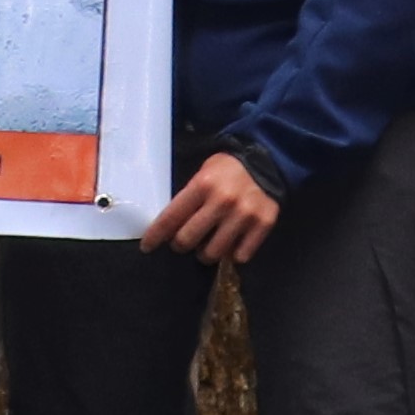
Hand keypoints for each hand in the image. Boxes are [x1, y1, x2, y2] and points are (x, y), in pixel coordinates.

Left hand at [144, 149, 280, 262]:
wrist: (267, 158)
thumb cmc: (227, 168)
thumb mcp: (202, 173)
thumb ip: (188, 197)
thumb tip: (168, 226)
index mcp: (202, 185)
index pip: (171, 217)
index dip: (155, 235)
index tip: (147, 246)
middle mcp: (222, 201)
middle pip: (188, 240)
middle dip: (180, 244)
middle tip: (183, 241)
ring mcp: (244, 214)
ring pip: (213, 253)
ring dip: (205, 253)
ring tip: (207, 245)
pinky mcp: (263, 224)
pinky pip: (240, 256)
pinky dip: (233, 254)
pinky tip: (231, 244)